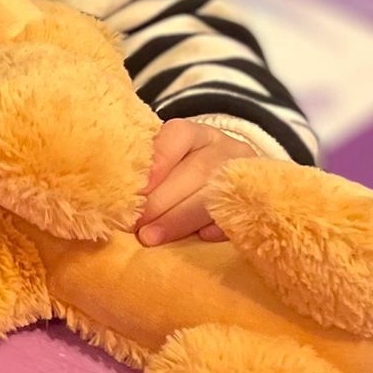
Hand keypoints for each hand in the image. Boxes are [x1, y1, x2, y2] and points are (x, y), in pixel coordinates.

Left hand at [137, 122, 256, 245]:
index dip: (159, 159)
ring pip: (216, 193)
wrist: (231, 182)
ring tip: (151, 237)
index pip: (179, 135)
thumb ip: (145, 173)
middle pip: (197, 170)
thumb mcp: (167, 164)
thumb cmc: (182, 175)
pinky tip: (199, 238)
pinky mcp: (258, 202)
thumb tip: (114, 198)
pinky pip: (242, 213)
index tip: (138, 187)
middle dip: (162, 200)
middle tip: (135, 225)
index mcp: (196, 134)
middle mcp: (224, 149)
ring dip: (181, 218)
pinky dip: (219, 226)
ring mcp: (245, 174)